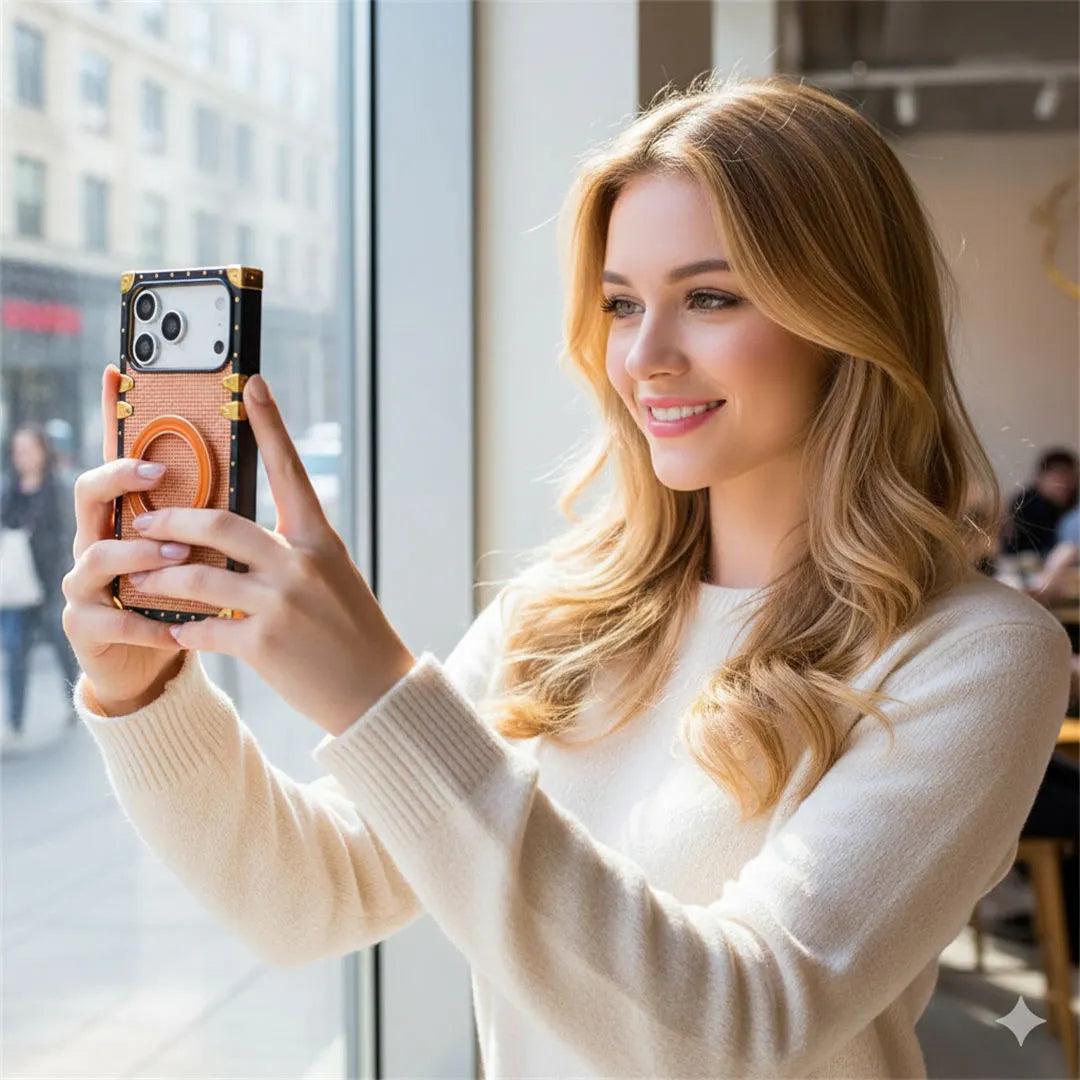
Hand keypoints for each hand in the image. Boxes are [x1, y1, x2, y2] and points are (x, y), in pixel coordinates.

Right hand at [61, 364, 187, 714]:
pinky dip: (142, 620)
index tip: (120, 375)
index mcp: (133, 514)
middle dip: (122, 478)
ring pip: (98, 552)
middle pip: (91, 490)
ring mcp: (88, 581)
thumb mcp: (213, 553)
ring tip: (177, 554)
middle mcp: (101, 538)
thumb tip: (260, 461)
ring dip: (139, 552)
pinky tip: (172, 626)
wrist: (161, 666)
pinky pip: (108, 617)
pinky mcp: (87, 624)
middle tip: (160, 474)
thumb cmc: (192, 601)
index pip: (120, 457)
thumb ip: (221, 516)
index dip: (113, 415)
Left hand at [120, 372, 416, 735]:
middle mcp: (300, 563)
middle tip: (142, 523)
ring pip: (196, 578)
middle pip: (218, 525)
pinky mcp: (264, 644)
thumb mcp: (332, 576)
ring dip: (157, 580)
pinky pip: (203, 629)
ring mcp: (282, 603)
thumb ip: (291, 550)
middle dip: (170, 522)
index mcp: (320, 539)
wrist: (375, 691)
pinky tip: (174, 635)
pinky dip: (182, 632)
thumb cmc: (351, 630)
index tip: (251, 384)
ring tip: (135, 580)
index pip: (290, 470)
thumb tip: (235, 537)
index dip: (270, 425)